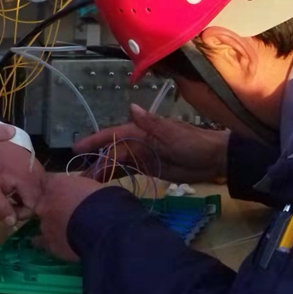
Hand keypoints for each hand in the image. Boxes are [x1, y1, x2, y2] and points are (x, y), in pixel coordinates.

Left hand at [0, 141, 43, 225]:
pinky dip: (25, 185)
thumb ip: (1, 208)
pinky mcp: (34, 159)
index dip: (20, 213)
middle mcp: (39, 173)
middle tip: (6, 201)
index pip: (33, 207)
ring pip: (37, 189)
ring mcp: (38, 165)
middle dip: (23, 204)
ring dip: (24, 194)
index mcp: (30, 182)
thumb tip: (11, 222)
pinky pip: (35, 179)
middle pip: (38, 198)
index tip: (7, 209)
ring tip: (7, 191)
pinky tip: (11, 181)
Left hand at [34, 173, 103, 261]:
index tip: (65, 195)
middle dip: (53, 207)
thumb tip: (80, 193)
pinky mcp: (48, 242)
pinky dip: (46, 243)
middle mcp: (45, 201)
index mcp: (55, 183)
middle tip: (66, 213)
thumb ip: (78, 188)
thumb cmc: (102, 201)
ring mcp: (44, 222)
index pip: (49, 182)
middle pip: (43, 203)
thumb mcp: (90, 185)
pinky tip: (54, 244)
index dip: (57, 190)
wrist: (103, 225)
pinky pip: (40, 242)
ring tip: (66, 232)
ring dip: (52, 225)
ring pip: (43, 223)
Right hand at [74, 104, 229, 183]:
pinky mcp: (150, 168)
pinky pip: (128, 172)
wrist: (215, 159)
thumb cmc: (195, 143)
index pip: (112, 135)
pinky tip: (105, 185)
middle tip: (80, 179)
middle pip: (112, 153)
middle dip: (96, 163)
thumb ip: (151, 123)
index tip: (77, 149)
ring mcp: (143, 156)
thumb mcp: (173, 133)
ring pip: (118, 163)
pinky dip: (116, 177)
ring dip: (104, 171)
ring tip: (88, 185)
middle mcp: (138, 142)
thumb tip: (131, 107)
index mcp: (141, 131)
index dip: (94, 141)